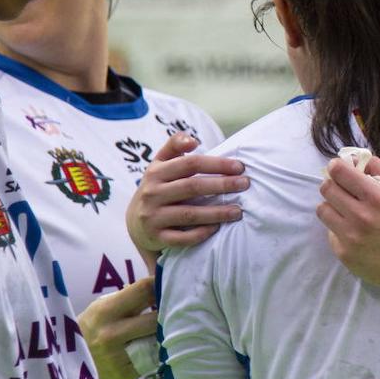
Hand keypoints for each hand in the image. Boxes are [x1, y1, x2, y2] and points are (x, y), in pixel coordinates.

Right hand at [77, 277, 157, 378]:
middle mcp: (111, 334)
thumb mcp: (103, 306)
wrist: (70, 361)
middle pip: (155, 318)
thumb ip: (130, 297)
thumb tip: (161, 284)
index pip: (143, 290)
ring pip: (156, 340)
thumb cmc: (93, 326)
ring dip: (164, 333)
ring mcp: (118, 357)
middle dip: (167, 312)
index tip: (167, 284)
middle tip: (173, 309)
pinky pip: (151, 358)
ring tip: (164, 327)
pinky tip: (151, 346)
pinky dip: (155, 351)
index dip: (159, 285)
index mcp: (106, 311)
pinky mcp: (125, 374)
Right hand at [126, 132, 247, 254]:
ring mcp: (153, 217)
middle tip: (245, 184)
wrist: (134, 221)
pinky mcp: (156, 237)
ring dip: (217, 213)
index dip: (216, 164)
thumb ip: (174, 146)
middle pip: (192, 187)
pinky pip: (182, 238)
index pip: (190, 164)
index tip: (239, 166)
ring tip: (238, 211)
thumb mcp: (160, 164)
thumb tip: (192, 140)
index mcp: (156, 172)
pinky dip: (201, 234)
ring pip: (190, 214)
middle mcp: (152, 193)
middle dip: (222, 185)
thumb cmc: (157, 187)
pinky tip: (217, 228)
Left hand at [316, 155, 379, 295]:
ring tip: (346, 209)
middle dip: (333, 184)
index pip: (340, 172)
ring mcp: (350, 237)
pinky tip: (355, 231)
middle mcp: (361, 216)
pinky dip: (339, 228)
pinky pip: (329, 232)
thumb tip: (355, 157)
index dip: (336, 166)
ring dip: (332, 205)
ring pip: (322, 209)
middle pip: (327, 189)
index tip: (339, 168)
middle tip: (343, 188)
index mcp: (377, 197)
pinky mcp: (344, 254)